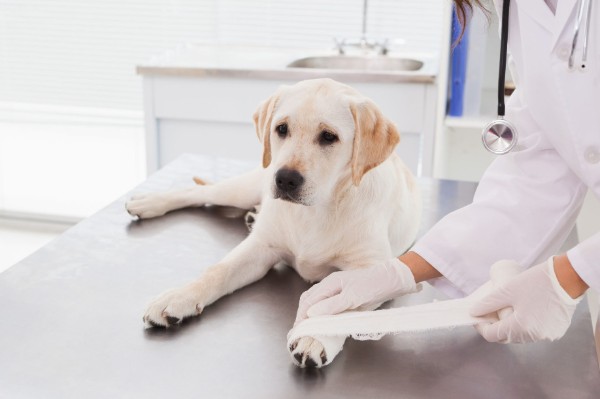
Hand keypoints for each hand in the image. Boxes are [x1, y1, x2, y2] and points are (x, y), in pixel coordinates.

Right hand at [295, 258, 419, 324]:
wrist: (391, 280)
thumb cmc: (373, 286)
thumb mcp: (353, 297)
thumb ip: (332, 305)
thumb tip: (311, 313)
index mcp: (329, 284)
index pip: (308, 302)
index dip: (301, 317)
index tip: (297, 332)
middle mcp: (329, 285)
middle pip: (307, 300)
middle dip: (301, 316)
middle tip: (298, 333)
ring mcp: (335, 289)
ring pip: (314, 301)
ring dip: (307, 314)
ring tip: (305, 328)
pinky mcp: (342, 295)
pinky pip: (324, 303)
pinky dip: (317, 313)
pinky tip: (319, 321)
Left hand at [470, 258, 582, 342]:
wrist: (567, 278)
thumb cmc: (536, 282)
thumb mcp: (507, 290)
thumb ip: (488, 303)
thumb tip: (474, 311)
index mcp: (521, 328)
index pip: (493, 335)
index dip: (481, 326)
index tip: (477, 316)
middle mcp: (535, 336)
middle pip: (507, 337)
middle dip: (496, 327)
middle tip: (490, 312)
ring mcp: (548, 335)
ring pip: (521, 336)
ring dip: (511, 327)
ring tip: (506, 311)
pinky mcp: (557, 330)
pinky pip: (536, 332)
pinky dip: (527, 326)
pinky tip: (524, 313)